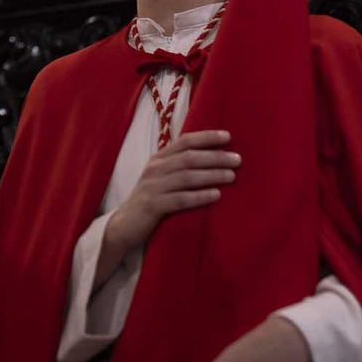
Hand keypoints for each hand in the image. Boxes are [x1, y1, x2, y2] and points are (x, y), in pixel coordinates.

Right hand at [105, 130, 238, 257]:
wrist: (125, 224)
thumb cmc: (150, 199)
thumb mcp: (161, 177)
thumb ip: (179, 166)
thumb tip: (213, 157)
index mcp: (158, 158)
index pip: (184, 141)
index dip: (206, 137)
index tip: (228, 136)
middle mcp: (155, 169)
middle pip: (188, 158)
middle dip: (215, 157)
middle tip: (237, 159)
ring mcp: (153, 187)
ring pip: (186, 177)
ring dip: (211, 175)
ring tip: (232, 176)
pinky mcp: (153, 205)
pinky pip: (180, 199)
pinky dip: (200, 196)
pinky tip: (216, 195)